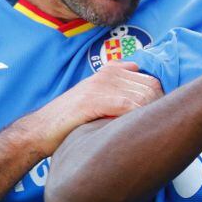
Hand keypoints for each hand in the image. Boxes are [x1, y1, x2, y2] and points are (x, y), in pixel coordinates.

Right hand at [28, 61, 162, 153]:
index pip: (150, 79)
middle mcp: (107, 74)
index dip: (160, 99)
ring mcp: (99, 86)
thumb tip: (140, 78)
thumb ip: (117, 87)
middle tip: (157, 127)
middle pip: (150, 86)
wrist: (41, 129)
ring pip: (142, 96)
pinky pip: (126, 105)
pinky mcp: (92, 100)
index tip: (160, 117)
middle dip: (159, 107)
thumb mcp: (96, 96)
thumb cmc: (72, 118)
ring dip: (149, 114)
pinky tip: (135, 130)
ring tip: (148, 131)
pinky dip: (135, 117)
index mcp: (110, 70)